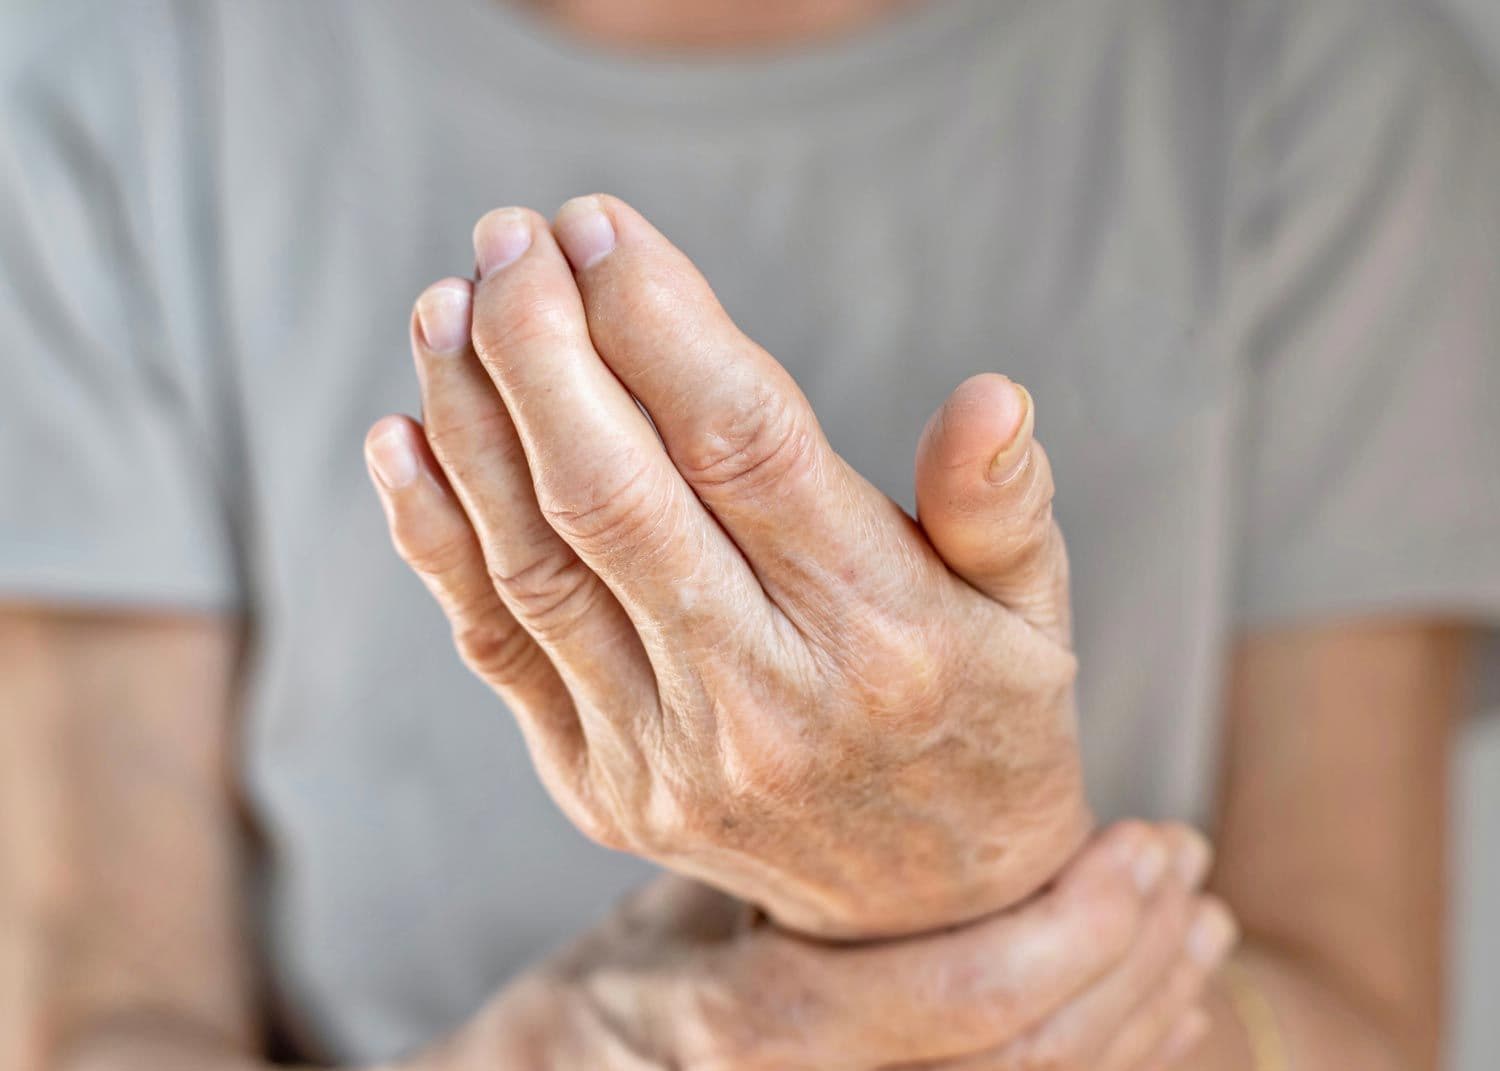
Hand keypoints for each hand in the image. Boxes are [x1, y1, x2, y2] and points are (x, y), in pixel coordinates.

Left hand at [367, 195, 1088, 937]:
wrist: (916, 917)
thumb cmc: (980, 728)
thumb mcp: (1032, 620)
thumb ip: (1003, 505)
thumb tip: (989, 396)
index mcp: (879, 633)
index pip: (746, 444)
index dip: (657, 321)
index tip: (598, 225)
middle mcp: (763, 697)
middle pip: (614, 492)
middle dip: (540, 346)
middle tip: (506, 238)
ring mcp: (666, 753)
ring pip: (536, 559)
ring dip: (472, 421)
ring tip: (443, 306)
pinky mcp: (601, 786)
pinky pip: (498, 645)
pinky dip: (437, 539)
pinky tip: (400, 438)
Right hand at [404, 825, 1234, 1070]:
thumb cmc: (633, 970)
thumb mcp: (682, 895)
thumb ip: (786, 836)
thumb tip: (899, 700)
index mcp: (759, 1033)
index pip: (966, 1006)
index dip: (1082, 932)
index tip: (1148, 846)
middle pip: (1036, 1064)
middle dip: (1137, 966)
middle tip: (1190, 872)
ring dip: (1144, 1009)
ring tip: (1195, 926)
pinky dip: (1111, 1053)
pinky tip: (1157, 1002)